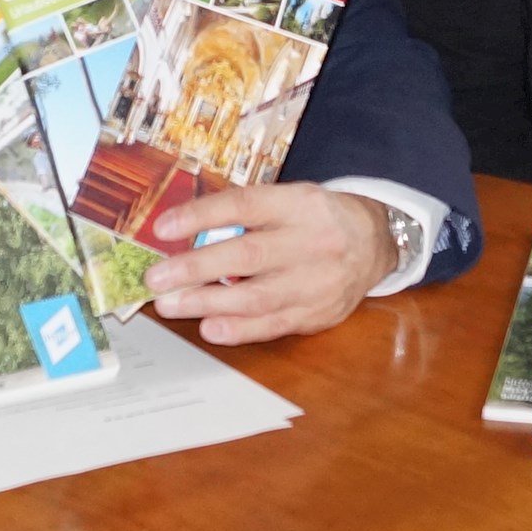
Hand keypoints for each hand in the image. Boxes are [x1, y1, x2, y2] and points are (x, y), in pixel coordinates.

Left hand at [143, 184, 398, 346]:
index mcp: (299, 203)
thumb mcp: (288, 200)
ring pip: (259, 296)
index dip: (201, 216)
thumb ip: (245, 216)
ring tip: (170, 305)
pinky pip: (275, 324)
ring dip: (209, 303)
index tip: (162, 228)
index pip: (245, 205)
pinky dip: (240, 329)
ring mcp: (318, 281)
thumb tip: (183, 235)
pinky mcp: (319, 313)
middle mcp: (312, 241)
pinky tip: (211, 328)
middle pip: (249, 256)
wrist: (375, 243)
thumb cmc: (315, 219)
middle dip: (197, 269)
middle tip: (156, 279)